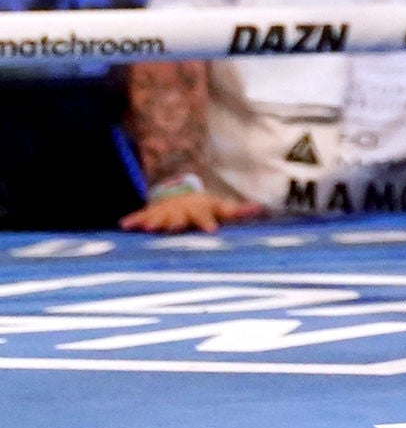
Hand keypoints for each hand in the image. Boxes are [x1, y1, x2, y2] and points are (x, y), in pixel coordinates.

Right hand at [122, 188, 263, 233]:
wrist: (183, 195)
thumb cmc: (206, 207)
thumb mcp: (222, 207)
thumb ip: (238, 210)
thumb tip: (260, 208)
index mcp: (200, 211)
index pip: (206, 217)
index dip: (208, 223)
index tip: (212, 231)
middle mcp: (182, 210)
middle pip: (179, 217)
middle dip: (175, 223)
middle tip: (172, 228)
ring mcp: (165, 211)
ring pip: (158, 217)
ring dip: (153, 222)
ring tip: (147, 228)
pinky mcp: (150, 213)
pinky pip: (140, 216)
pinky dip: (133, 220)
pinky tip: (124, 226)